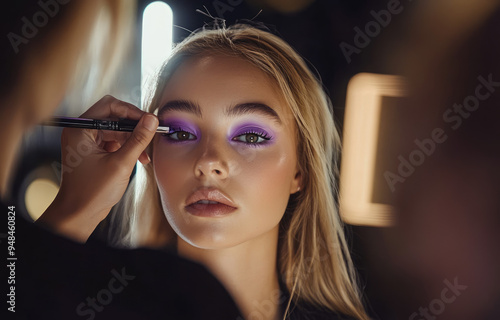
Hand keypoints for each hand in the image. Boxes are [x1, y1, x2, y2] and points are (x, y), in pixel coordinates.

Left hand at [37, 95, 158, 241]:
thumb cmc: (92, 192)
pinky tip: (138, 158)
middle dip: (134, 126)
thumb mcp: (121, 163)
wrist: (79, 214)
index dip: (132, 112)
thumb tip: (152, 120)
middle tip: (151, 133)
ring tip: (145, 153)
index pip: (110, 106)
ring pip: (115, 130)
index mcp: (80, 129)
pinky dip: (127, 147)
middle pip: (113, 116)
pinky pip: (113, 142)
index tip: (150, 120)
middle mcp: (81, 131)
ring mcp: (86, 142)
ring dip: (132, 139)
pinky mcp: (92, 151)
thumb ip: (138, 139)